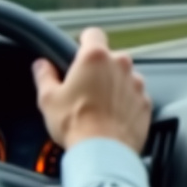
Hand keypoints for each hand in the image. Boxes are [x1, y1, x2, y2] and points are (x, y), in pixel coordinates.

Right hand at [33, 27, 151, 153]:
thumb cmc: (76, 125)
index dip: (85, 41)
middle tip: (85, 88)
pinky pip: (135, 96)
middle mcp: (120, 65)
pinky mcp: (146, 102)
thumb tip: (41, 66)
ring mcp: (136, 83)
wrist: (103, 152)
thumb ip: (44, 76)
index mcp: (94, 57)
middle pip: (109, 58)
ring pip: (124, 77)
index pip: (93, 34)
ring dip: (114, 86)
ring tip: (99, 107)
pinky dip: (126, 103)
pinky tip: (112, 118)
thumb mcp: (48, 99)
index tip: (80, 51)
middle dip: (99, 69)